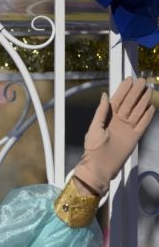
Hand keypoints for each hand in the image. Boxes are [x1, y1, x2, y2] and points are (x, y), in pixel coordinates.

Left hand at [74, 77, 154, 195]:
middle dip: (135, 92)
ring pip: (137, 112)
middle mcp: (118, 121)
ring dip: (143, 101)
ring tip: (148, 90)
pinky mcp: (134, 137)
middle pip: (129, 103)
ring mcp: (127, 129)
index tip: (129, 79)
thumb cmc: (93, 148)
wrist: (100, 167)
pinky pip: (142, 125)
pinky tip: (151, 107)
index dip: (123, 90)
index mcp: (107, 118)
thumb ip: (101, 112)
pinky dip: (147, 117)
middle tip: (142, 80)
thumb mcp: (95, 128)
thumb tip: (105, 95)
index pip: (117, 100)